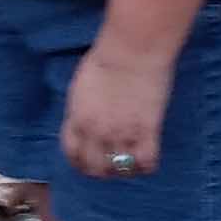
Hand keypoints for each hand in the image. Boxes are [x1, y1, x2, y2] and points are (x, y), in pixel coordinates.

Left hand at [59, 36, 173, 182]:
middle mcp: (96, 132)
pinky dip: (146, 166)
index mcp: (77, 119)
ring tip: (130, 165)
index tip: (87, 162)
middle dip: (101, 171)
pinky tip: (147, 159)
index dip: (80, 161)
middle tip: (111, 167)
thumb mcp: (80, 86)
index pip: (72, 153)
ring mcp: (122, 134)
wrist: (132, 49)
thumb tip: (85, 120)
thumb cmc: (106, 57)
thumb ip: (81, 109)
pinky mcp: (146, 131)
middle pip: (94, 168)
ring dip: (124, 171)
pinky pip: (146, 163)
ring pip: (120, 170)